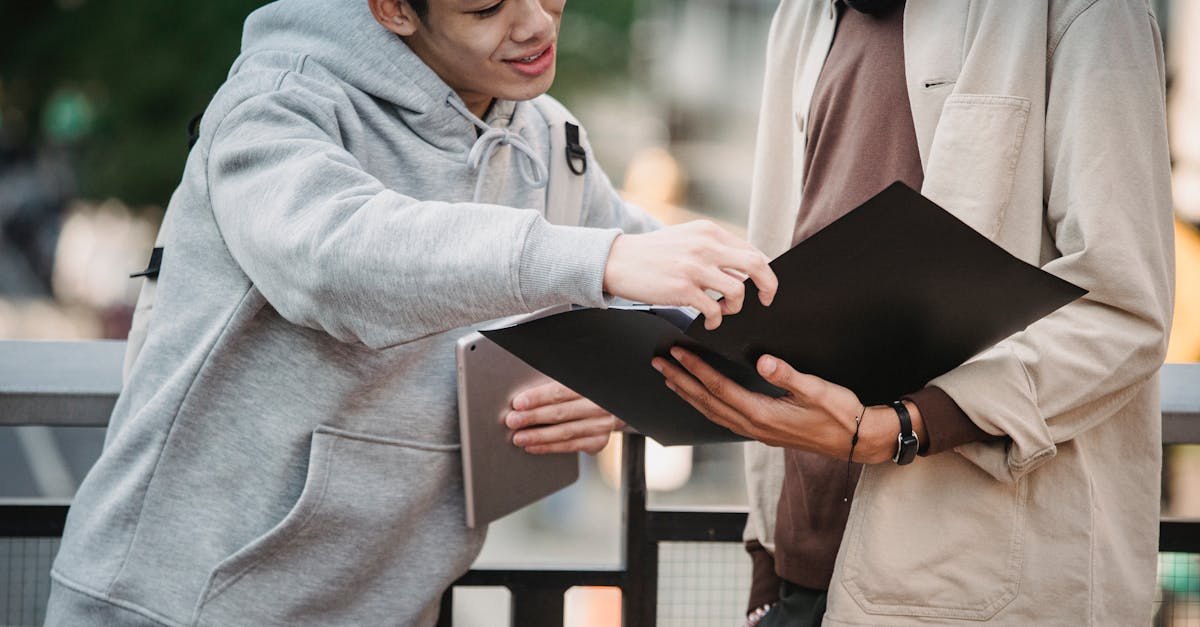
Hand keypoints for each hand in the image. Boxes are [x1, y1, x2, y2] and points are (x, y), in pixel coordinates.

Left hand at [504, 380, 624, 454]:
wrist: (609, 409)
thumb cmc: (581, 395)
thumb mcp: (572, 385)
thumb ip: (552, 388)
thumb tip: (521, 398)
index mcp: (588, 386)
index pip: (560, 391)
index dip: (538, 397)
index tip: (518, 403)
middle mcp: (598, 406)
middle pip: (560, 412)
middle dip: (533, 417)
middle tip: (512, 421)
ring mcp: (600, 425)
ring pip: (564, 432)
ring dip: (538, 436)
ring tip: (518, 437)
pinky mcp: (598, 442)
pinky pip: (569, 446)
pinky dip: (548, 447)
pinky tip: (532, 447)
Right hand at [602, 221, 777, 329]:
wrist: (617, 260)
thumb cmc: (653, 254)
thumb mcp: (686, 239)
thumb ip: (713, 248)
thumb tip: (745, 267)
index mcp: (709, 232)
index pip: (753, 250)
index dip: (766, 271)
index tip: (765, 286)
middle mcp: (705, 246)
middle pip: (756, 265)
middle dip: (768, 287)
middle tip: (765, 301)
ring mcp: (694, 267)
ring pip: (738, 290)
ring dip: (736, 307)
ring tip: (724, 311)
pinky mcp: (682, 288)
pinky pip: (714, 310)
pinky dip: (716, 320)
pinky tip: (709, 322)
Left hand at [652, 348, 902, 463]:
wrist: (859, 440)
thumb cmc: (841, 413)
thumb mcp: (818, 390)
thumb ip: (788, 375)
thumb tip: (763, 360)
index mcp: (763, 414)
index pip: (719, 389)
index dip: (696, 370)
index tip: (677, 354)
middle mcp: (754, 426)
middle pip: (707, 402)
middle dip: (680, 382)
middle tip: (659, 364)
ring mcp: (757, 432)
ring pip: (712, 413)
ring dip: (689, 394)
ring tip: (670, 378)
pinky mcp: (764, 432)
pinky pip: (725, 418)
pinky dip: (706, 405)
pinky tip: (701, 397)